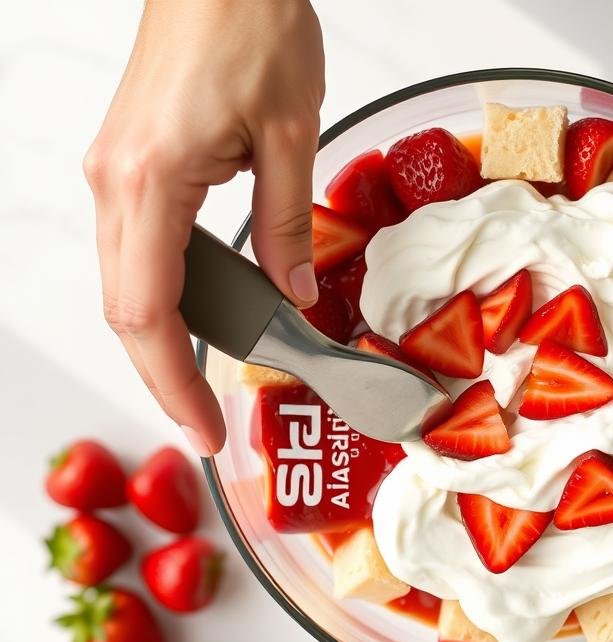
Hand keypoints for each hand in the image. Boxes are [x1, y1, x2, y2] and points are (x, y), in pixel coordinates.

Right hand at [84, 0, 324, 455]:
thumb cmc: (250, 23)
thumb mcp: (291, 135)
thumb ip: (288, 226)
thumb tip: (295, 293)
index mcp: (149, 181)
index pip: (149, 313)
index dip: (171, 382)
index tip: (201, 428)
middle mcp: (117, 183)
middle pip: (127, 310)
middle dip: (164, 376)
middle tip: (207, 423)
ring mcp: (115, 174)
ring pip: (129, 284)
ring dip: (165, 340)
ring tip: (211, 382)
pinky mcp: (131, 163)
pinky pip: (140, 250)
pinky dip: (169, 295)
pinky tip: (207, 317)